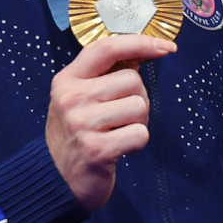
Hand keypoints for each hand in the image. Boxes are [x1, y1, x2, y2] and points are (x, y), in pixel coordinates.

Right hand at [46, 34, 176, 210]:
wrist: (56, 179)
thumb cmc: (77, 134)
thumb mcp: (81, 98)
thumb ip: (107, 74)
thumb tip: (145, 50)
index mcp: (67, 79)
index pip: (106, 48)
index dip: (140, 42)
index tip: (166, 47)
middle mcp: (71, 98)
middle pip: (132, 80)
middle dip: (137, 98)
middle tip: (119, 118)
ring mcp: (81, 124)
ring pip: (139, 106)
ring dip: (138, 122)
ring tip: (117, 133)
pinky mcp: (96, 149)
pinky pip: (140, 134)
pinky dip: (137, 143)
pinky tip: (119, 149)